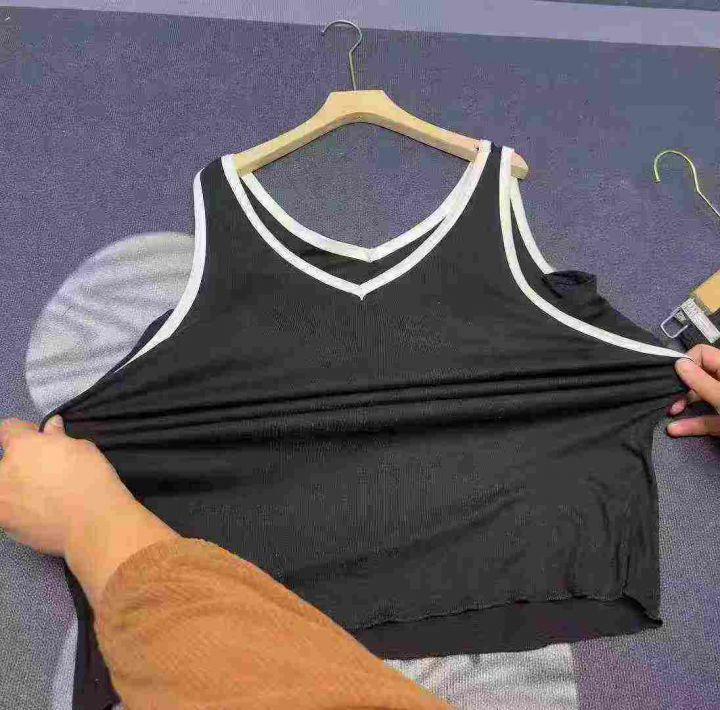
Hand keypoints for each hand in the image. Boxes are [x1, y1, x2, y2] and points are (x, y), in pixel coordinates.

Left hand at [0, 415, 133, 555]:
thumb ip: (58, 438)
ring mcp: (0, 502)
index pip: (8, 428)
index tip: (40, 439)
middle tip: (48, 473)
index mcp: (22, 447)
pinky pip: (9, 513)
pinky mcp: (5, 527)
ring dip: (19, 489)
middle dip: (22, 464)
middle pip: (5, 463)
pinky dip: (22, 512)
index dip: (24, 431)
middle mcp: (2, 472)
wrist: (93, 524)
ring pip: (5, 490)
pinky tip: (45, 515)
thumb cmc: (91, 478)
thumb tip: (51, 426)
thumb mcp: (82, 449)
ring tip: (46, 497)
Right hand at [667, 344, 719, 436]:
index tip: (675, 377)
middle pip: (698, 376)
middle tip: (668, 395)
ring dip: (682, 405)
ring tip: (670, 412)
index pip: (702, 353)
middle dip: (680, 386)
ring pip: (700, 398)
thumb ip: (700, 381)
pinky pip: (704, 419)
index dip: (687, 362)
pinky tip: (675, 429)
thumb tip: (678, 363)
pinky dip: (690, 424)